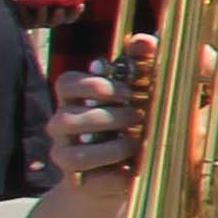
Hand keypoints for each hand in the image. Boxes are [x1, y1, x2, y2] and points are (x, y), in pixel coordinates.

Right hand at [44, 56, 143, 194]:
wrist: (135, 175)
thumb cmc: (144, 125)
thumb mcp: (154, 94)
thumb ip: (147, 63)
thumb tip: (144, 39)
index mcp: (78, 97)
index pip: (67, 83)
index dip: (95, 85)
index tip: (129, 91)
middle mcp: (64, 122)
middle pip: (67, 115)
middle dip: (111, 114)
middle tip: (139, 117)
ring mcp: (64, 150)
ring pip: (74, 146)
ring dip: (112, 142)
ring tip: (136, 141)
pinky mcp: (74, 178)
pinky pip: (86, 171)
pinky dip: (114, 168)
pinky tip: (132, 165)